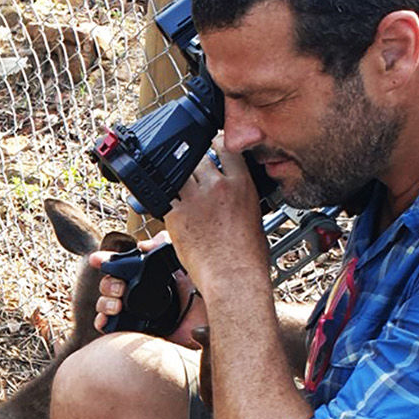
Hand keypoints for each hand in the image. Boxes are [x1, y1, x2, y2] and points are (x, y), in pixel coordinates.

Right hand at [89, 231, 206, 349]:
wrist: (212, 328)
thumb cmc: (205, 297)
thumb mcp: (189, 265)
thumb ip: (168, 247)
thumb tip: (143, 245)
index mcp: (150, 277)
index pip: (123, 266)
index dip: (107, 260)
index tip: (97, 259)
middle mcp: (140, 294)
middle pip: (110, 284)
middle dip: (108, 283)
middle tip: (119, 288)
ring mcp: (136, 314)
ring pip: (106, 304)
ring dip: (105, 301)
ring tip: (117, 304)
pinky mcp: (136, 333)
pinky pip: (110, 327)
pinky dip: (103, 321)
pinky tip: (108, 318)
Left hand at [162, 139, 269, 306]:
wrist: (232, 276)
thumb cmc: (247, 256)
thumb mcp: (254, 216)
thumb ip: (240, 196)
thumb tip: (234, 193)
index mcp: (241, 184)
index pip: (226, 147)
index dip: (215, 142)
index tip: (210, 143)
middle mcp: (217, 186)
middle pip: (197, 158)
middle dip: (193, 164)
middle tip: (192, 175)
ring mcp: (194, 199)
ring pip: (178, 175)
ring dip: (178, 181)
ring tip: (181, 190)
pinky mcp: (175, 215)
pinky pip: (164, 198)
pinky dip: (165, 200)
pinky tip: (170, 207)